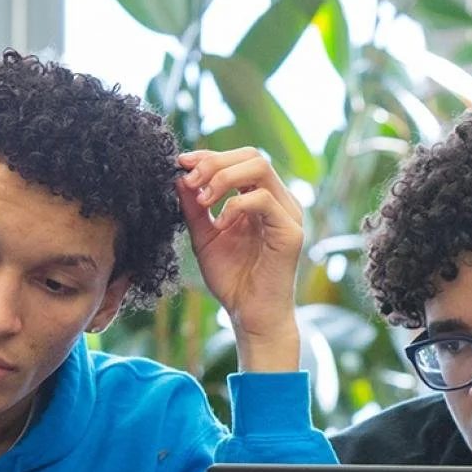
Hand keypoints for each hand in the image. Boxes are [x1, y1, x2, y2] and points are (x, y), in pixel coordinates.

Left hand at [177, 147, 305, 373]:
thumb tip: (180, 175)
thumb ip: (194, 207)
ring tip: (202, 199)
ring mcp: (288, 215)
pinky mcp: (290, 232)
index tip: (181, 164)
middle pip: (252, 155)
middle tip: (189, 180)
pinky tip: (220, 224)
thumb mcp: (204, 236)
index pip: (240, 159)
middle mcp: (280, 202)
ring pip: (260, 168)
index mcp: (262, 199)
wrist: (251, 317)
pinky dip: (235, 205)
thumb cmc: (233, 280)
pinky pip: (263, 199)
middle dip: (215, 162)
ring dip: (223, 177)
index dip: (210, 155)